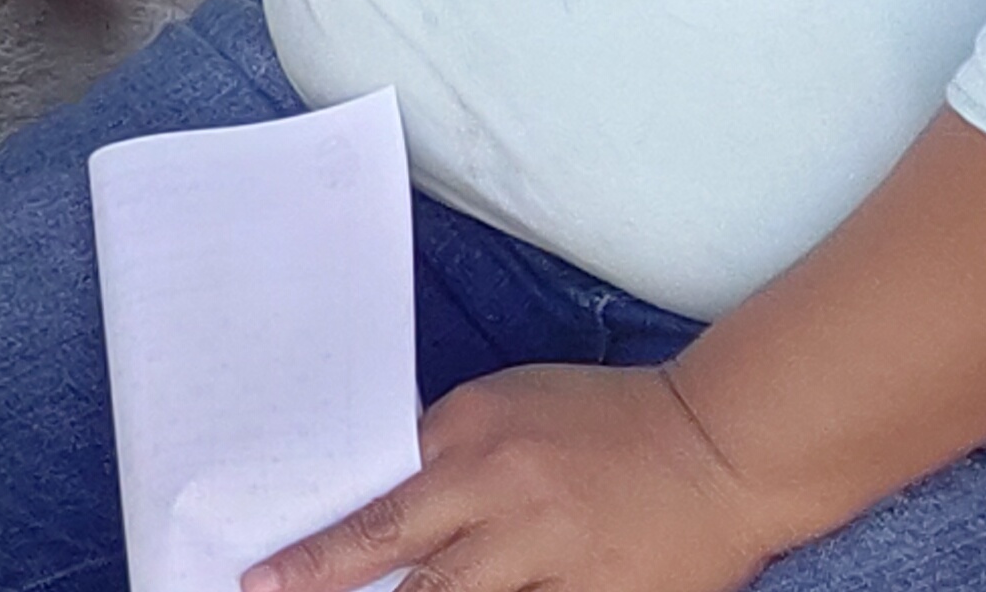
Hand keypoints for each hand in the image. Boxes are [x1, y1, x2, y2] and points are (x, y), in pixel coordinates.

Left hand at [244, 364, 800, 591]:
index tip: (264, 578)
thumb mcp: (505, 410)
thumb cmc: (601, 421)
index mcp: (471, 439)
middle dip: (334, 585)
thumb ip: (442, 452)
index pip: (376, 502)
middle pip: (402, 561)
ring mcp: (554, 552)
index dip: (319, 550)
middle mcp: (503, 493)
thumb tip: (377, 495)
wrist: (721, 445)